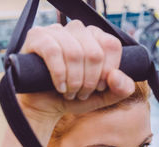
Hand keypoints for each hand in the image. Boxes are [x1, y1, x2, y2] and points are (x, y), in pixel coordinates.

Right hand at [15, 21, 134, 124]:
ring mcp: (56, 30)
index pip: (111, 45)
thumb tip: (115, 76)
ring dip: (74, 81)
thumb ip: (121, 89)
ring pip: (74, 53)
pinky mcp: (36, 36)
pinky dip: (59, 75)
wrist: (45, 106)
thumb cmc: (75, 96)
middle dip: (90, 81)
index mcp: (96, 36)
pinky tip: (60, 87)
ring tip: (70, 93)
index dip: (107, 71)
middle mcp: (77, 29)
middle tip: (82, 93)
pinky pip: (53, 51)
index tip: (99, 87)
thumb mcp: (104, 96)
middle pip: (94, 53)